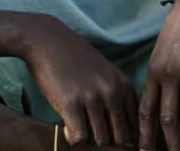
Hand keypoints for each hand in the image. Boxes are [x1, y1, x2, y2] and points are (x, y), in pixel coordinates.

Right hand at [21, 14, 136, 146]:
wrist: (43, 38)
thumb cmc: (71, 58)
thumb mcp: (102, 72)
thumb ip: (115, 95)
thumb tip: (123, 134)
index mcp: (123, 84)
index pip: (136, 125)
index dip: (123, 136)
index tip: (108, 133)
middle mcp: (112, 91)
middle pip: (121, 138)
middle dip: (107, 141)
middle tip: (91, 133)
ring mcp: (92, 97)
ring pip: (101, 140)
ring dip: (88, 140)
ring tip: (76, 127)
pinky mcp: (70, 103)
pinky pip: (79, 138)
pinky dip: (73, 137)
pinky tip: (65, 126)